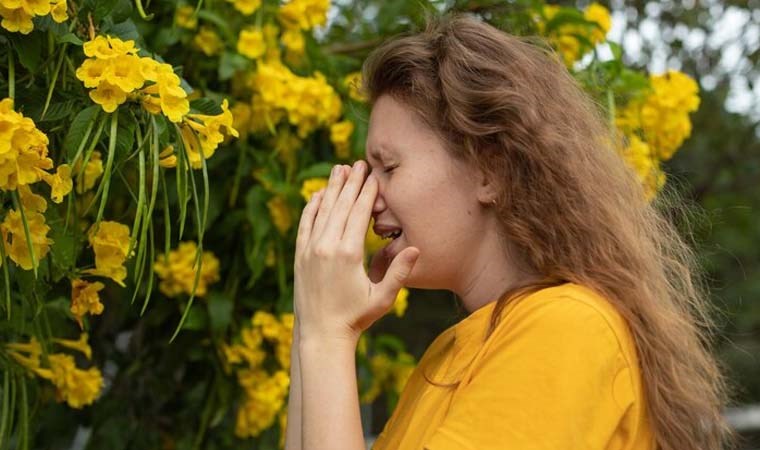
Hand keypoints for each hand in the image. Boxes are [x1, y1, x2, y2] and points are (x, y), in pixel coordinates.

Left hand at [294, 162, 419, 343]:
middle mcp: (326, 246)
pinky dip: (311, 207)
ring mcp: (310, 250)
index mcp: (348, 253)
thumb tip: (416, 248)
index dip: (367, 192)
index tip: (373, 175)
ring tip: (340, 169)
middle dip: (351, 182)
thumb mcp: (383, 298)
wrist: (321, 334)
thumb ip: (399, 272)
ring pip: (322, 210)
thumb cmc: (356, 318)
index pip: (358, 212)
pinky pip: (305, 224)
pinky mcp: (300, 256)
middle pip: (340, 205)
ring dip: (332, 188)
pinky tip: (318, 194)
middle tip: (359, 163)